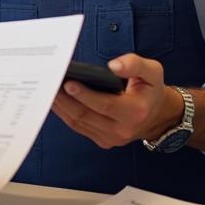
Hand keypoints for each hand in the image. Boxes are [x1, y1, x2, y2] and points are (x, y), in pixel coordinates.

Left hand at [51, 54, 183, 148]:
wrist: (156, 115)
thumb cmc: (150, 90)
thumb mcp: (152, 71)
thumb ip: (135, 64)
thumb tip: (114, 66)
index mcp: (136, 112)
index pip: (106, 104)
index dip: (85, 95)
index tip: (68, 83)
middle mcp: (122, 129)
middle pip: (86, 115)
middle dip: (65, 99)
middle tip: (49, 84)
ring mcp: (111, 138)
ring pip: (79, 122)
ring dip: (61, 106)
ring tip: (48, 89)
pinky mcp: (101, 140)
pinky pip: (79, 126)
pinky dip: (65, 113)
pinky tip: (55, 99)